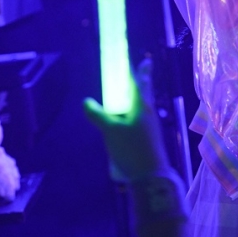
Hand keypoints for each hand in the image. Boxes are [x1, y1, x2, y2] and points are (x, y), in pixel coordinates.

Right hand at [84, 58, 168, 181]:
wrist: (151, 176)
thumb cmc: (132, 148)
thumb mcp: (110, 130)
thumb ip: (98, 114)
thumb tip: (86, 102)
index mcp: (142, 105)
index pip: (141, 82)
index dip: (142, 70)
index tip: (146, 60)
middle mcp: (149, 112)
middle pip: (144, 93)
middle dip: (140, 83)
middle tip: (137, 74)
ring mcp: (151, 126)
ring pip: (142, 107)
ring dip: (135, 100)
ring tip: (126, 98)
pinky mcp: (150, 138)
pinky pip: (140, 120)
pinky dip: (133, 115)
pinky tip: (125, 124)